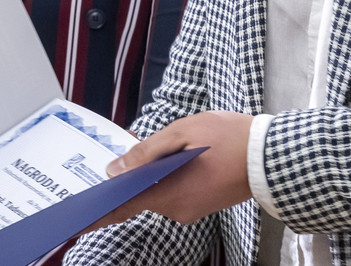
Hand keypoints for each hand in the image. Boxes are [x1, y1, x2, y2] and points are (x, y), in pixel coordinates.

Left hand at [92, 111, 254, 227]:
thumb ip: (146, 151)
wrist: (272, 156)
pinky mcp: (202, 205)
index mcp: (169, 194)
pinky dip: (171, 176)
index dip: (99, 212)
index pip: (123, 208)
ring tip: (172, 145)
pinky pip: (175, 191)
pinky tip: (182, 155)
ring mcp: (191, 210)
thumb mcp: (183, 132)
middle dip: (134, 175)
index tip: (78, 218)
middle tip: (134, 151)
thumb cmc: (230, 138)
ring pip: (160, 191)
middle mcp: (178, 210)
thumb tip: (116, 169)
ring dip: (156, 172)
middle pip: (142, 195)